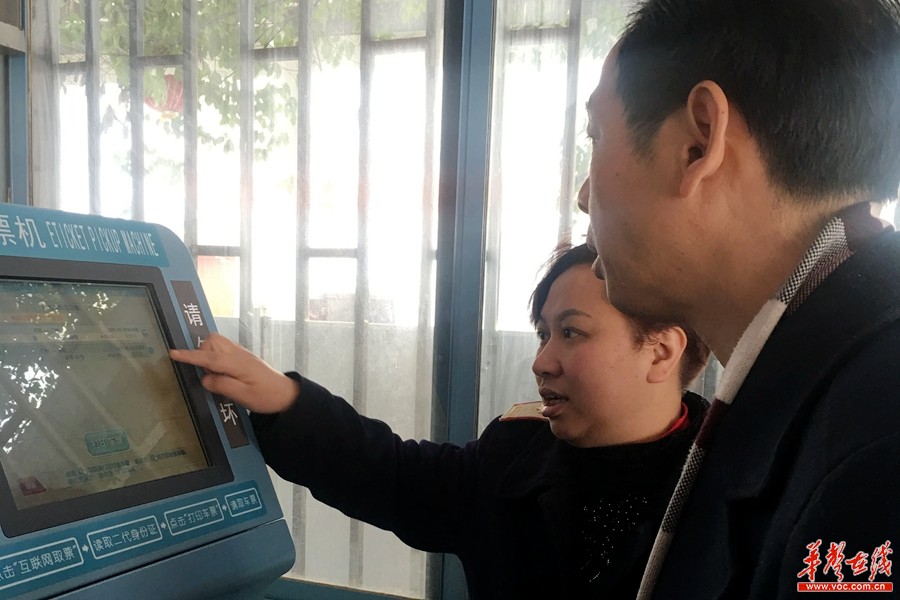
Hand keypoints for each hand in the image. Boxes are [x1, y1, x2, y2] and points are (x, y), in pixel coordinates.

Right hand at [169, 333, 298, 412]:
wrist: (286, 394)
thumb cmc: (265, 397)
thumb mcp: (242, 396)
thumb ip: (222, 385)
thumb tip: (205, 378)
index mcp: (236, 363)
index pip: (209, 357)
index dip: (190, 356)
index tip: (173, 353)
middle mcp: (238, 353)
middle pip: (213, 340)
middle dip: (203, 351)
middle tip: (206, 372)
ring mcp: (242, 353)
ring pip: (218, 342)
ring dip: (210, 353)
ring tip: (214, 373)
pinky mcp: (244, 357)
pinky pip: (225, 348)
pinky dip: (217, 355)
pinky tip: (220, 371)